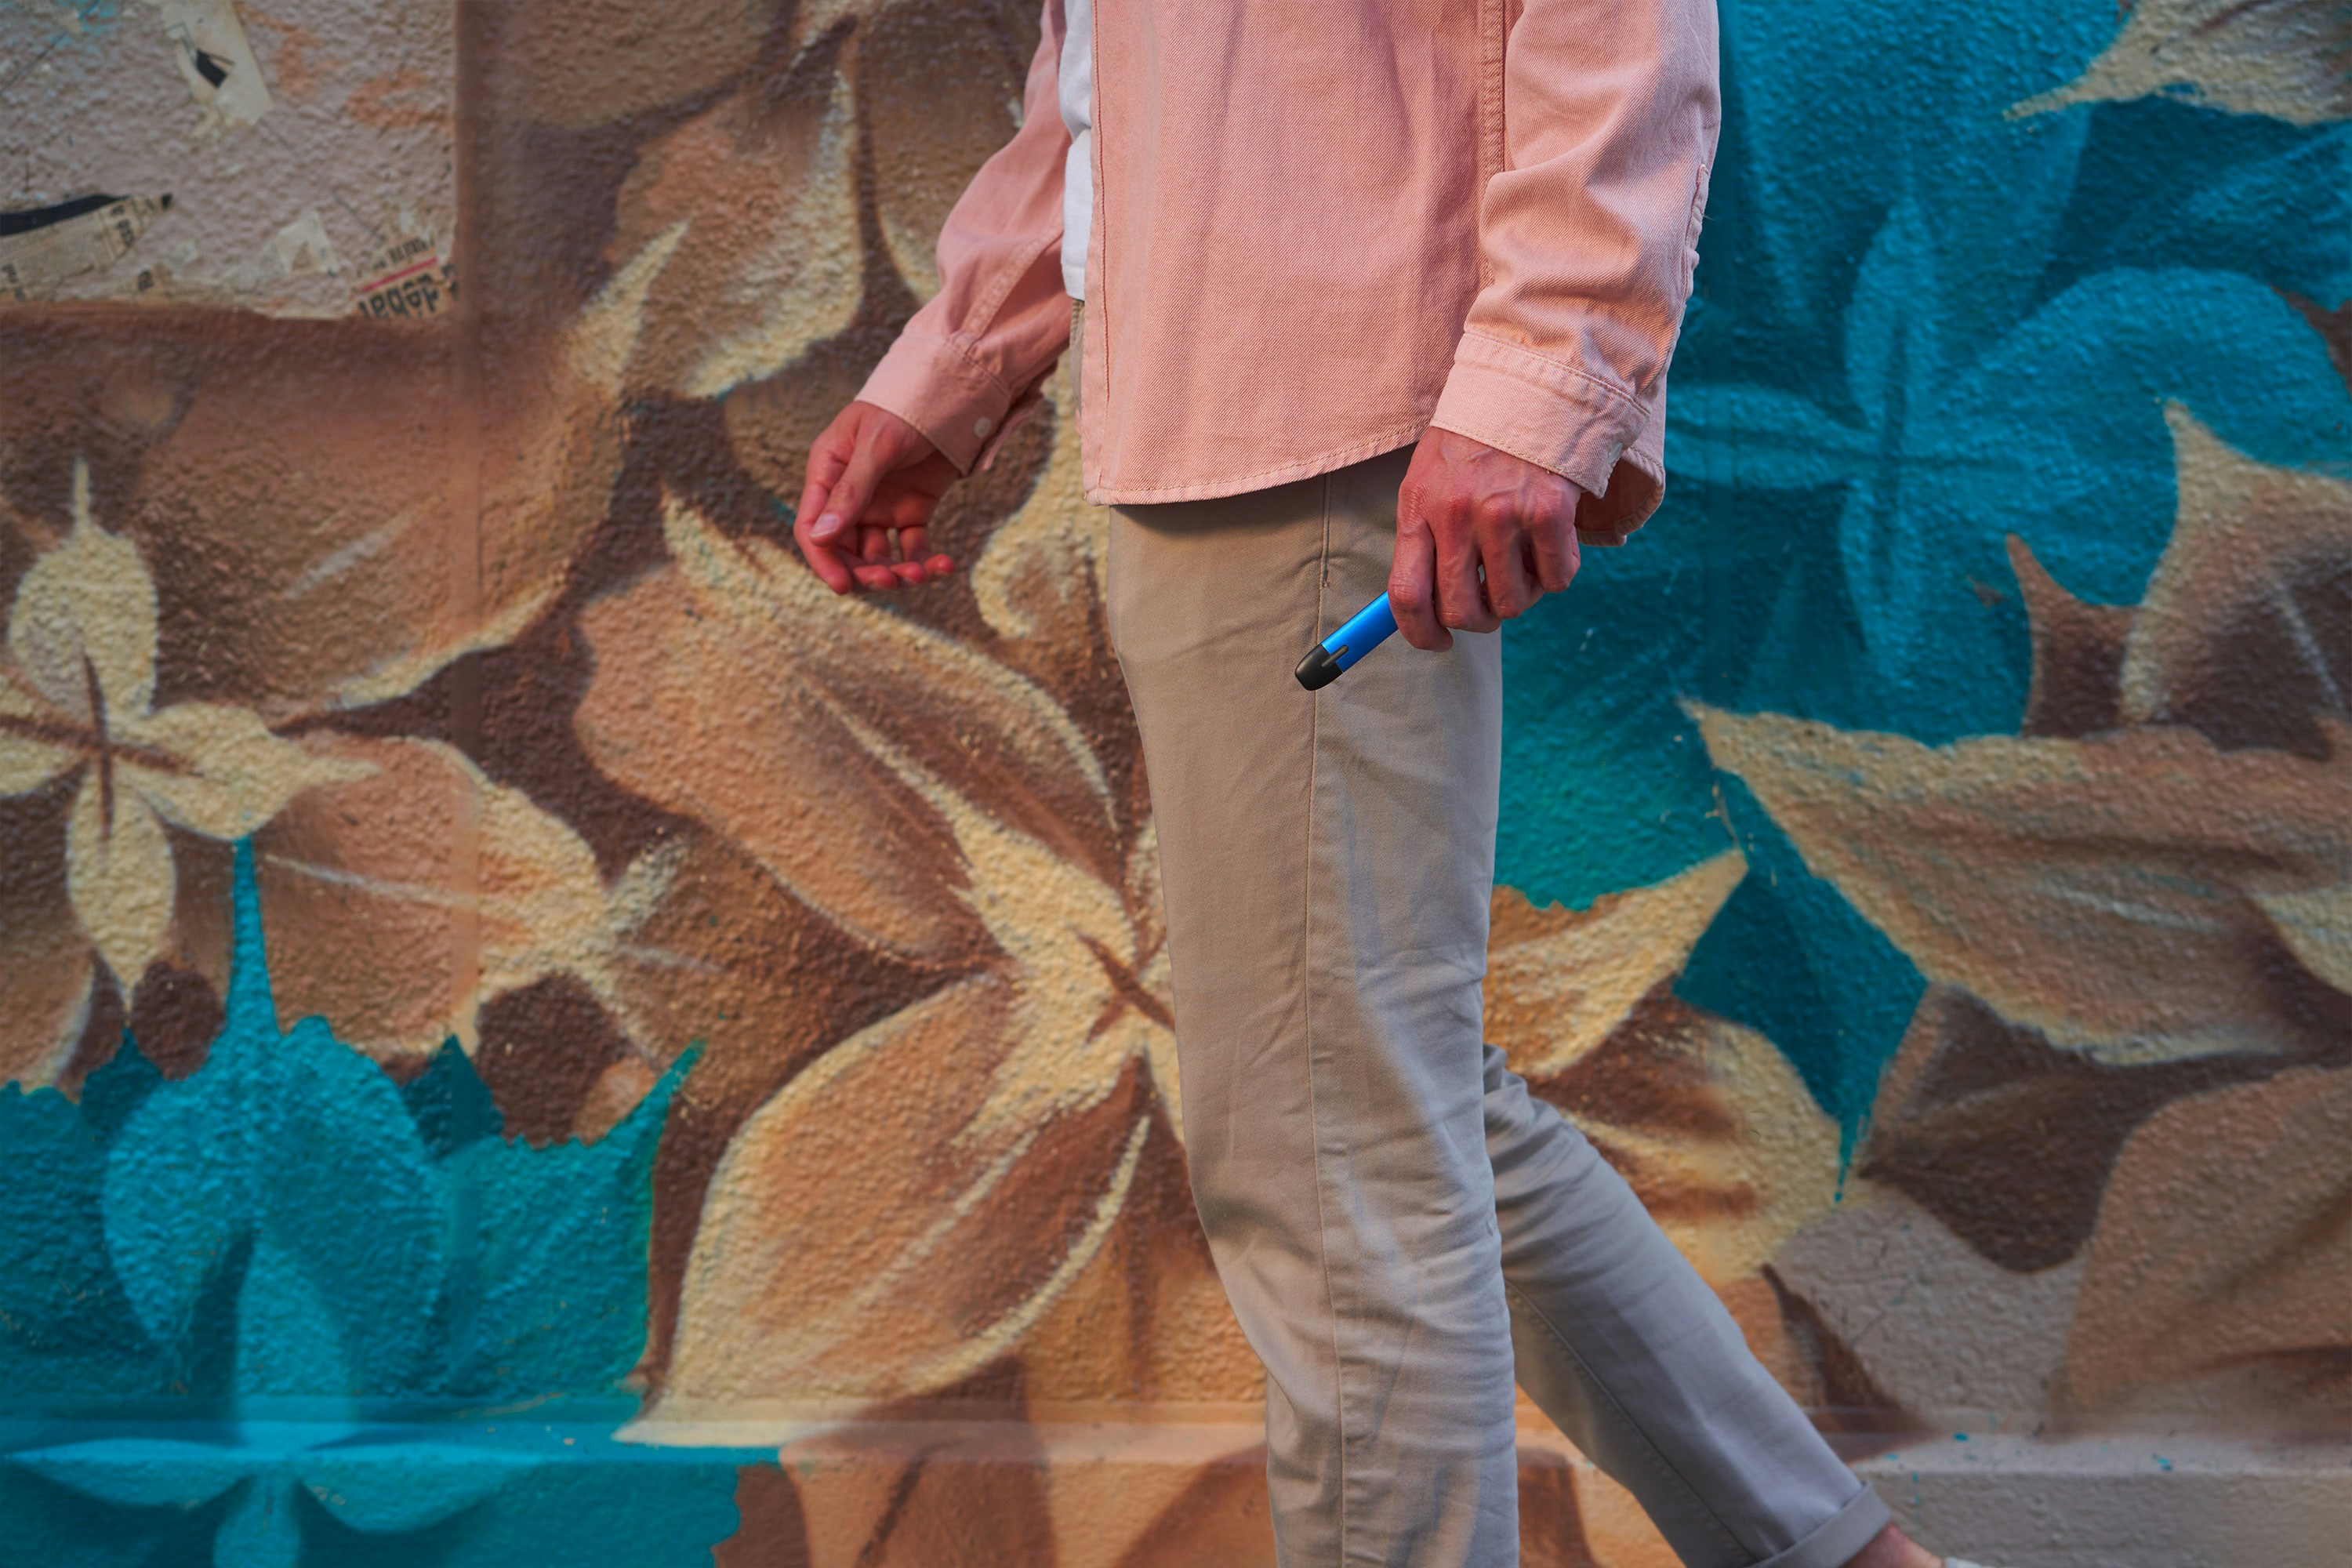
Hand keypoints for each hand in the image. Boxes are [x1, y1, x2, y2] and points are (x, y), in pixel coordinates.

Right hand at [795, 401, 962, 592]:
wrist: (951, 396)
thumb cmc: (904, 409)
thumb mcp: (876, 447)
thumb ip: (851, 492)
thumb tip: (821, 537)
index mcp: (827, 474)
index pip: (813, 528)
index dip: (823, 561)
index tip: (842, 586)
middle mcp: (849, 496)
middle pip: (845, 551)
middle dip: (866, 572)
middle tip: (892, 581)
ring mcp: (880, 507)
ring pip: (880, 556)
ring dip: (898, 572)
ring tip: (922, 574)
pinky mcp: (912, 512)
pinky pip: (914, 548)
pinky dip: (927, 562)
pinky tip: (945, 566)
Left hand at [1390, 429, 1582, 649]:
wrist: (1529, 388)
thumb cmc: (1474, 443)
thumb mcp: (1429, 480)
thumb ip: (1421, 538)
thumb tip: (1420, 609)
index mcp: (1418, 507)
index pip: (1406, 595)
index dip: (1420, 633)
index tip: (1437, 642)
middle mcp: (1457, 513)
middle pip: (1461, 610)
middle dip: (1477, 622)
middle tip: (1489, 607)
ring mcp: (1504, 513)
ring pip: (1512, 603)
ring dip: (1520, 597)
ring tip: (1521, 564)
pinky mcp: (1550, 511)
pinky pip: (1557, 578)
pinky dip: (1556, 574)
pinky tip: (1549, 544)